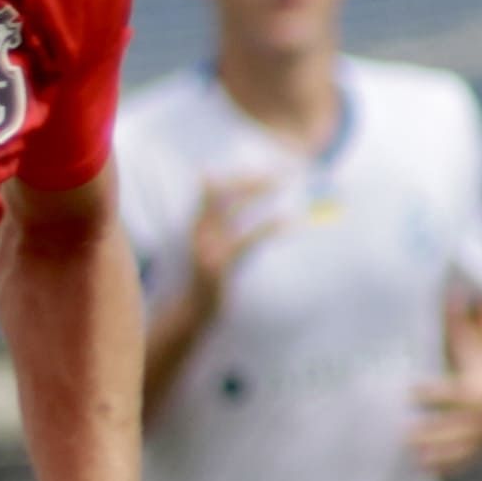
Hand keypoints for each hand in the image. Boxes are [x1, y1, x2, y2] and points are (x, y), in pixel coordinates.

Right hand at [184, 175, 285, 300]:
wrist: (192, 313)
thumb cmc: (208, 280)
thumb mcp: (209, 249)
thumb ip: (218, 227)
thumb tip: (239, 212)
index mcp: (196, 226)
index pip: (209, 190)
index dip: (235, 176)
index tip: (261, 167)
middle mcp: (198, 232)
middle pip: (221, 192)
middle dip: (250, 178)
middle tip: (279, 172)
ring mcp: (207, 247)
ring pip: (233, 209)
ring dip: (258, 191)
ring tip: (282, 182)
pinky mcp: (219, 265)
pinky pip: (248, 239)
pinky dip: (269, 227)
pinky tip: (289, 222)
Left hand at [408, 297, 481, 474]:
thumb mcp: (471, 334)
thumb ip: (457, 321)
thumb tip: (449, 290)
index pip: (461, 393)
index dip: (433, 395)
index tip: (408, 393)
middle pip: (464, 426)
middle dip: (434, 432)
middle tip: (402, 435)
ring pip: (467, 448)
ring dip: (438, 455)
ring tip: (410, 456)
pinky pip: (469, 459)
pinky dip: (447, 465)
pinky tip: (423, 469)